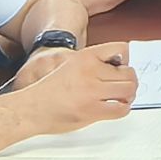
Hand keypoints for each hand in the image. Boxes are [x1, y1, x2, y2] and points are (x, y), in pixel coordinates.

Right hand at [10, 42, 136, 134]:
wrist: (31, 108)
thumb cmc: (49, 90)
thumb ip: (93, 64)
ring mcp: (92, 91)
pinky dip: (123, 108)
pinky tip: (116, 107)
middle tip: (124, 86)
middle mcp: (90, 71)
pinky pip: (120, 109)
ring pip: (128, 90)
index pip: (122, 48)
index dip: (126, 59)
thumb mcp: (71, 65)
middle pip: (129, 73)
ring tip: (122, 97)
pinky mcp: (91, 111)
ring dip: (129, 95)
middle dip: (130, 80)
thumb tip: (119, 68)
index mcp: (86, 56)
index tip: (122, 68)